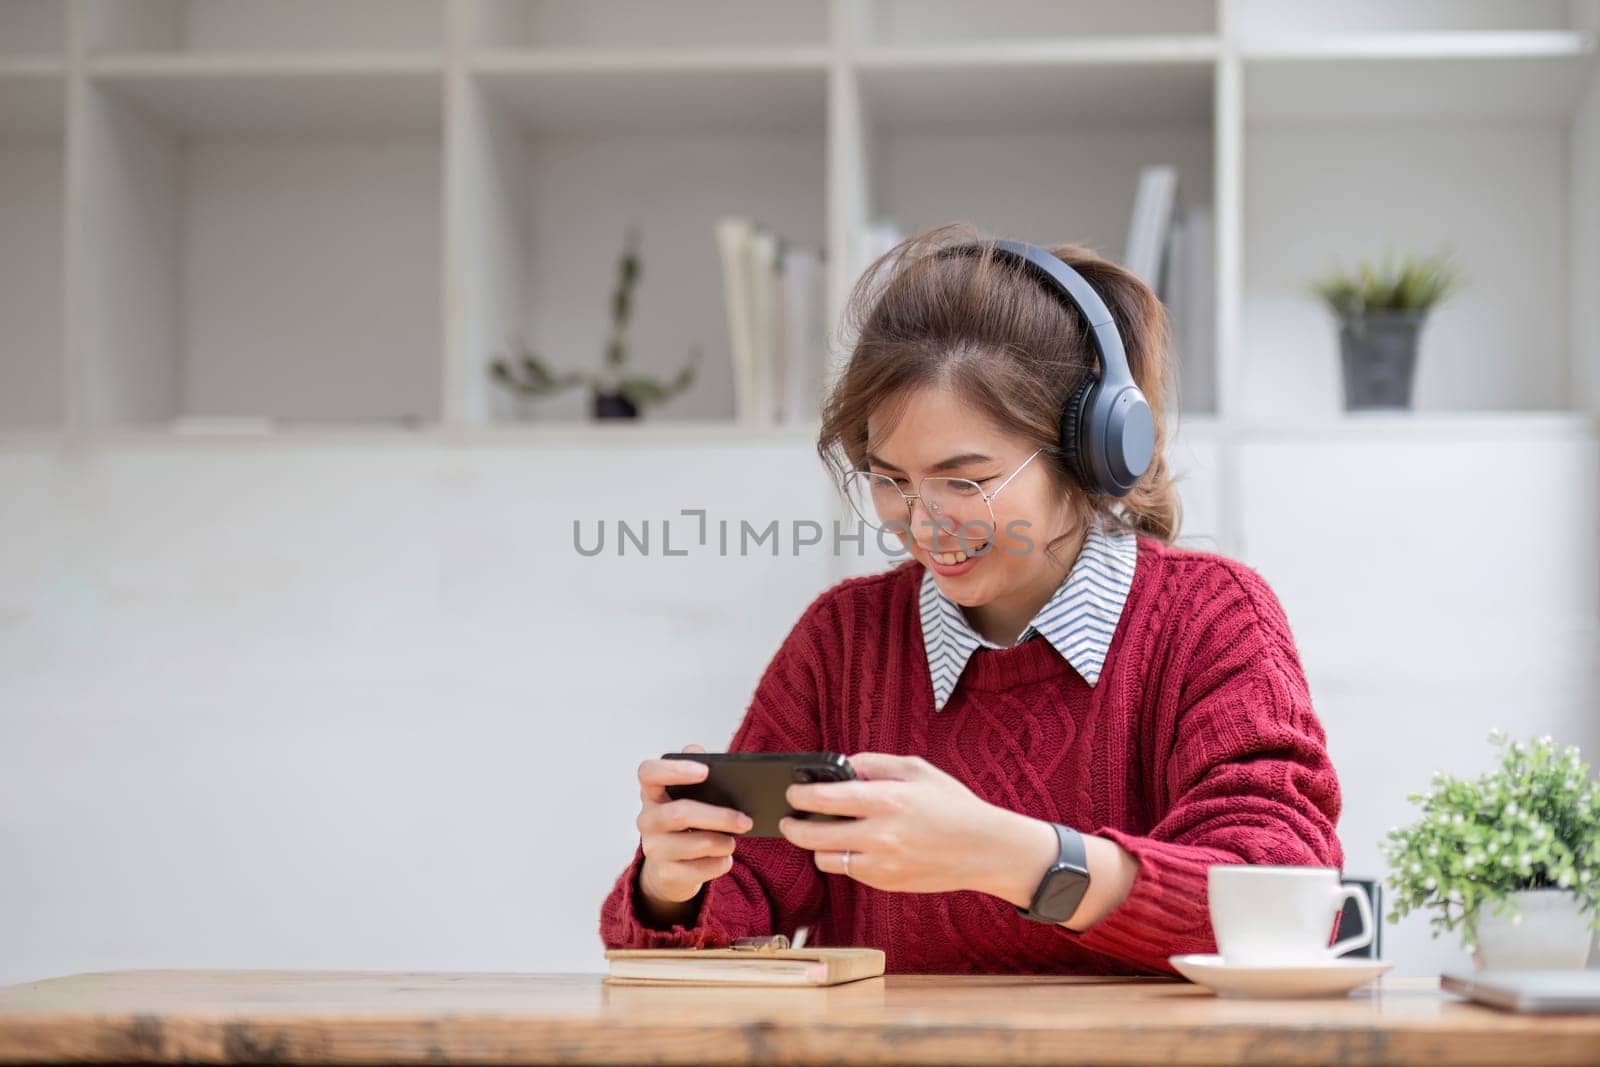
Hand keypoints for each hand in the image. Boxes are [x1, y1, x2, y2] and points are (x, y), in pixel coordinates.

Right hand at [635, 743, 753, 904]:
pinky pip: (701, 869)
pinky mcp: (665, 874)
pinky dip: (720, 863)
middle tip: (745, 820)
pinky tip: (724, 858)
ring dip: (724, 842)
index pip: (648, 773)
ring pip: (697, 843)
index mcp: (652, 793)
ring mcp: (653, 849)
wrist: (669, 871)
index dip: (674, 770)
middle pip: (681, 813)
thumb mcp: (687, 797)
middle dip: (719, 816)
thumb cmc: (685, 824)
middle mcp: (647, 819)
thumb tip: (697, 750)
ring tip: (733, 840)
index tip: (705, 771)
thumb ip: (694, 770)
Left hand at [778, 753, 1010, 893]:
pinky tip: (850, 846)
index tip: (792, 792)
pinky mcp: (886, 883)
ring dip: (817, 846)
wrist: (984, 849)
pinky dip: (843, 859)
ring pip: (825, 859)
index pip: (824, 798)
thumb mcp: (916, 769)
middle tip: (789, 820)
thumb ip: (873, 764)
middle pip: (813, 836)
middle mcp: (880, 835)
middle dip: (793, 827)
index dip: (799, 795)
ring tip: (820, 833)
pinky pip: (849, 872)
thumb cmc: (951, 804)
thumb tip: (842, 767)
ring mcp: (881, 864)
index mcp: (886, 800)